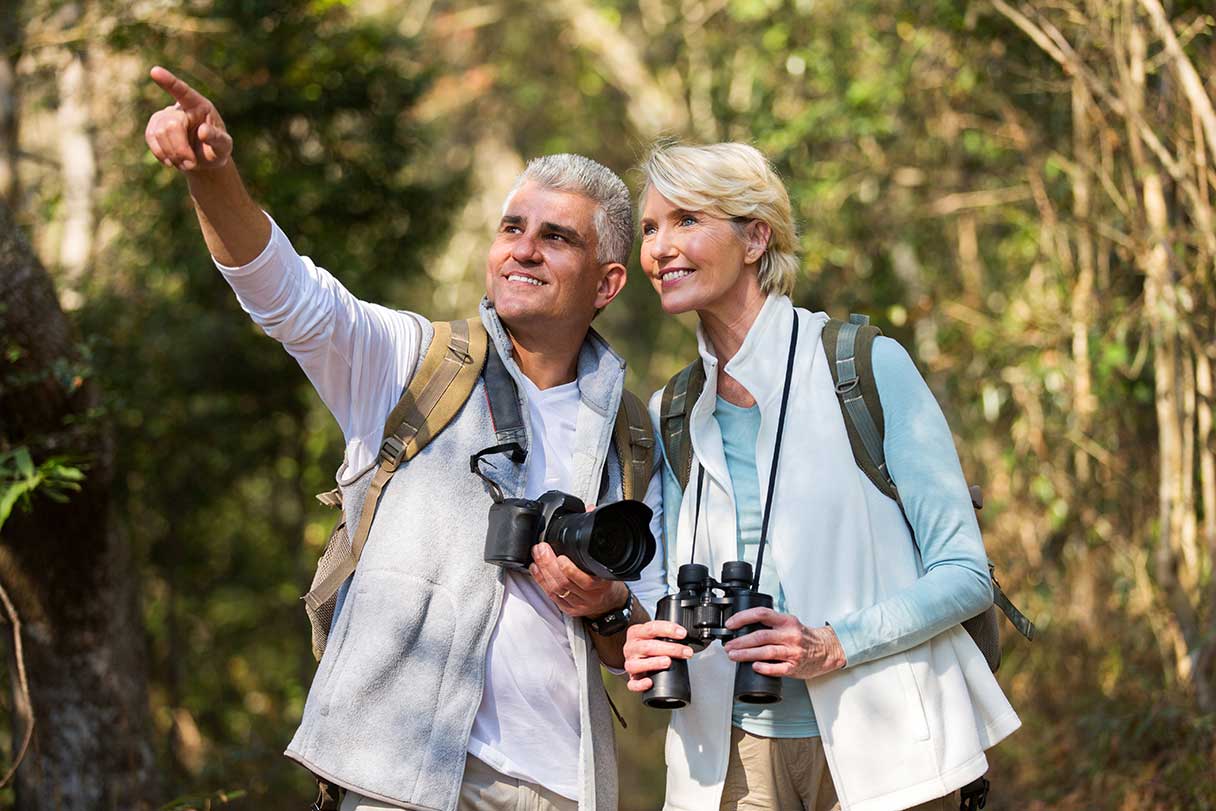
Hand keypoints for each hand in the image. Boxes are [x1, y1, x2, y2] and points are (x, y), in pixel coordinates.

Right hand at [145, 66, 232, 172]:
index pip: (183, 92)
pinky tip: (172, 161)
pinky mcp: (153, 127)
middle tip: (191, 164)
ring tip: (186, 163)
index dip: (169, 82)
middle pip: (171, 125)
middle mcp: (180, 107)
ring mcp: (164, 115)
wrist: (203, 159)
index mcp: (199, 105)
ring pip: (158, 133)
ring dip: (172, 153)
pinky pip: (150, 138)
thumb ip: (218, 139)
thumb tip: (203, 131)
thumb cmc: (216, 149)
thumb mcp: (224, 147)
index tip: (154, 71)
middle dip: (180, 148)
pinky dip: (161, 154)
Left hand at [529, 542, 625, 618]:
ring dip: (543, 572)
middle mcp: (590, 596)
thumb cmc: (607, 579)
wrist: (611, 603)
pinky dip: (541, 581)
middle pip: (565, 582)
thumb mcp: (609, 560)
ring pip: (556, 590)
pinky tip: (536, 569)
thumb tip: (590, 511)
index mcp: (602, 584)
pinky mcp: (568, 609)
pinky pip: (552, 596)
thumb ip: (597, 534)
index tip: (560, 556)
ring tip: (536, 555)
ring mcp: (578, 604)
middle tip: (541, 549)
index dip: (571, 570)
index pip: (586, 580)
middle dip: (549, 565)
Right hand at [623, 620, 693, 692]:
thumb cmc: (648, 644)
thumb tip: (686, 637)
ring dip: (654, 663)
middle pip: (647, 647)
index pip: (651, 628)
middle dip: (670, 649)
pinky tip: (650, 682)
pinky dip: (641, 684)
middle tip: (685, 652)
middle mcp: (631, 647)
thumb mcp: (653, 635)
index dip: (668, 630)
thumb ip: (664, 635)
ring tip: (668, 662)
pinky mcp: (631, 678)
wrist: (636, 655)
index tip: (683, 634)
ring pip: (637, 664)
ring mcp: (629, 663)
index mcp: (636, 633)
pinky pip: (632, 684)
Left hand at [723, 608, 845, 679]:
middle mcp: (790, 635)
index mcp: (786, 621)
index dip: (743, 618)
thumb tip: (743, 627)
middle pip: (760, 636)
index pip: (761, 614)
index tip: (730, 624)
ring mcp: (792, 652)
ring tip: (733, 655)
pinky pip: (776, 668)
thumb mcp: (789, 623)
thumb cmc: (804, 637)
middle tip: (728, 645)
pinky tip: (754, 666)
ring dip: (746, 654)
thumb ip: (771, 624)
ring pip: (765, 652)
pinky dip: (763, 668)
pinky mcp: (794, 667)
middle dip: (740, 641)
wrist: (826, 650)